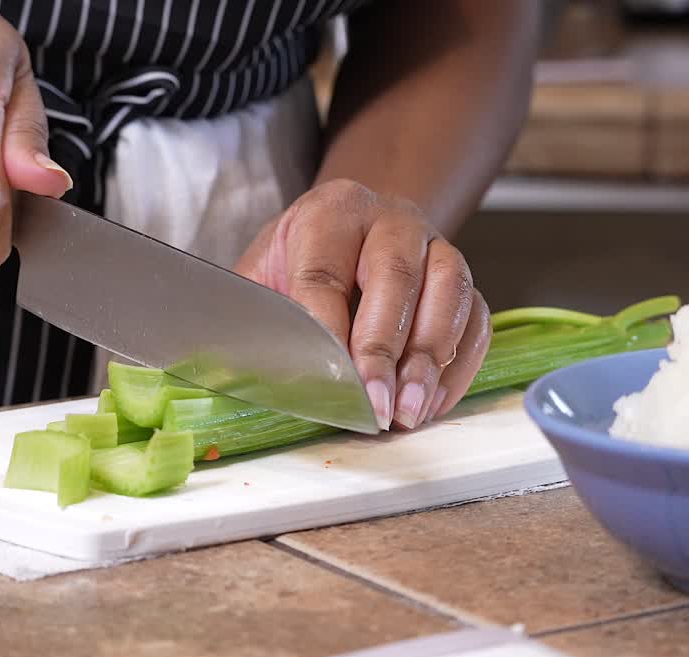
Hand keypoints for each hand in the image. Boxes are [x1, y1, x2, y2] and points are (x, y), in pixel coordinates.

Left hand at [236, 180, 490, 430]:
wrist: (355, 235)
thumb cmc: (299, 267)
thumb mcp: (260, 280)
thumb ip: (246, 318)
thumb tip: (211, 369)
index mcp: (329, 214)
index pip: (325, 273)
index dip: (327, 331)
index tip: (332, 380)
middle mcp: (389, 220)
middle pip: (395, 277)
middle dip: (383, 350)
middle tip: (376, 406)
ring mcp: (435, 246)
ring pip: (449, 291)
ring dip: (430, 359)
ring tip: (410, 410)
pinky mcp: (464, 280)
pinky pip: (476, 319)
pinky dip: (458, 365)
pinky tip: (431, 401)